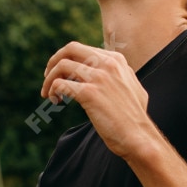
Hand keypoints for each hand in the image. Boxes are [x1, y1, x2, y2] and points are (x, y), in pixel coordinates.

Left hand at [41, 42, 158, 160]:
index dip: (67, 59)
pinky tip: (56, 101)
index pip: (83, 49)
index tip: (61, 74)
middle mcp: (107, 64)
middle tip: (47, 76)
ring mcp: (99, 77)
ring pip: (61, 65)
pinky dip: (53, 91)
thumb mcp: (132, 87)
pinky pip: (60, 84)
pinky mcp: (89, 93)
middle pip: (70, 49)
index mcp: (116, 60)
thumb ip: (120, 76)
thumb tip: (111, 74)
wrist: (139, 136)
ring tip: (49, 94)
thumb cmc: (135, 118)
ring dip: (49, 79)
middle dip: (54, 61)